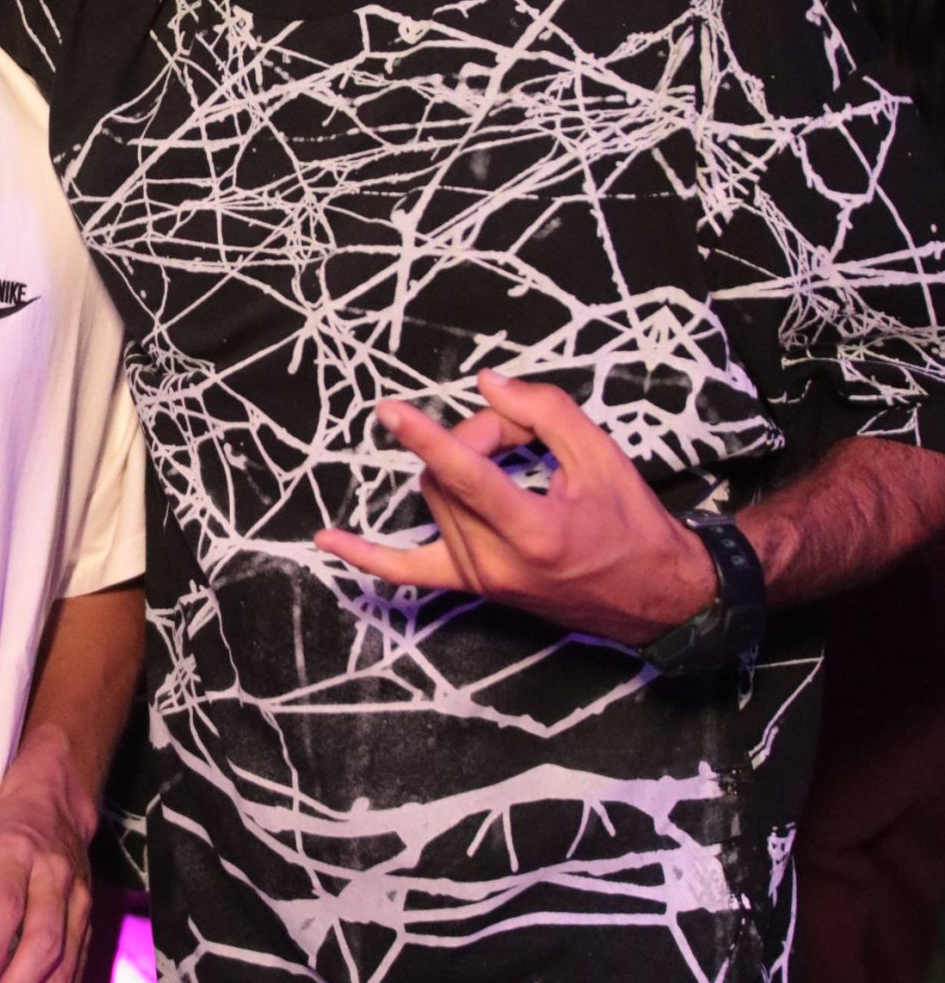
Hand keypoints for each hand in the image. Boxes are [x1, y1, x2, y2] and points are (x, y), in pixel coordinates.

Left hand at [314, 370, 716, 647]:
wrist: (654, 598)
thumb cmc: (633, 525)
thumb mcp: (604, 457)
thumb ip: (545, 412)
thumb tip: (487, 383)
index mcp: (535, 531)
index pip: (467, 476)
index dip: (429, 438)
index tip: (390, 412)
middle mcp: (498, 562)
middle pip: (449, 477)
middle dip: (477, 438)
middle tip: (522, 431)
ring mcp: (479, 579)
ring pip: (435, 501)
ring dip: (457, 466)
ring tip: (511, 459)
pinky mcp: (473, 587)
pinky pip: (408, 571)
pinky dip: (367, 556)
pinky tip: (327, 538)